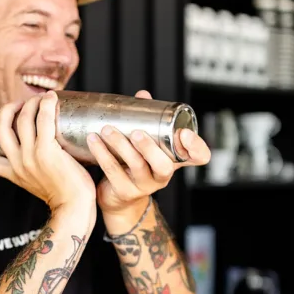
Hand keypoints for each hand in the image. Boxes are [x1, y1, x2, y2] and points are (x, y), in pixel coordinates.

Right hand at [0, 91, 96, 219]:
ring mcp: (30, 157)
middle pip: (1, 127)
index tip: (7, 125)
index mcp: (12, 174)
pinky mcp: (46, 152)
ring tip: (41, 99)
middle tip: (23, 104)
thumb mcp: (38, 187)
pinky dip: (46, 105)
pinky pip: (43, 120)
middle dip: (9, 109)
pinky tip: (51, 98)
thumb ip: (35, 173)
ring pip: (23, 119)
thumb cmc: (65, 198)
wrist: (74, 209)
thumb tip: (45, 160)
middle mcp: (16, 163)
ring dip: (31, 103)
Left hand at [87, 90, 210, 215]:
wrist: (119, 197)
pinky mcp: (125, 192)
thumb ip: (147, 119)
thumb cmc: (135, 162)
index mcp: (174, 160)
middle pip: (164, 166)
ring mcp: (145, 186)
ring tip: (108, 130)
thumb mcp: (146, 143)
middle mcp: (163, 175)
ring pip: (137, 167)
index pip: (199, 157)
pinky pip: (113, 172)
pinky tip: (94, 140)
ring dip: (121, 146)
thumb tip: (142, 95)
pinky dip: (103, 154)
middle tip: (136, 132)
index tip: (184, 133)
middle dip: (150, 148)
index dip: (196, 147)